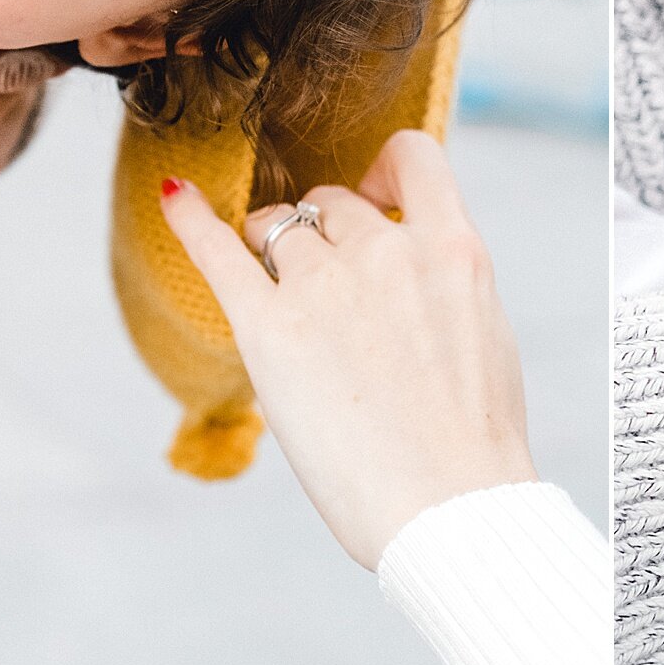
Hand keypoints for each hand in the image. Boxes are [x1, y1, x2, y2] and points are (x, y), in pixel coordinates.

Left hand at [158, 129, 537, 568]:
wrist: (450, 507)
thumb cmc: (472, 443)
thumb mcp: (486, 334)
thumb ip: (446, 283)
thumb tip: (419, 270)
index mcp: (453, 250)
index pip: (413, 157)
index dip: (384, 168)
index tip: (374, 193)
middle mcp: (386, 251)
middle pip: (331, 204)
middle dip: (322, 233)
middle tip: (325, 294)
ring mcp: (324, 286)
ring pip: (276, 229)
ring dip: (270, 251)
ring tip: (276, 298)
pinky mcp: (268, 330)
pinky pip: (218, 253)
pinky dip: (192, 220)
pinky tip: (177, 199)